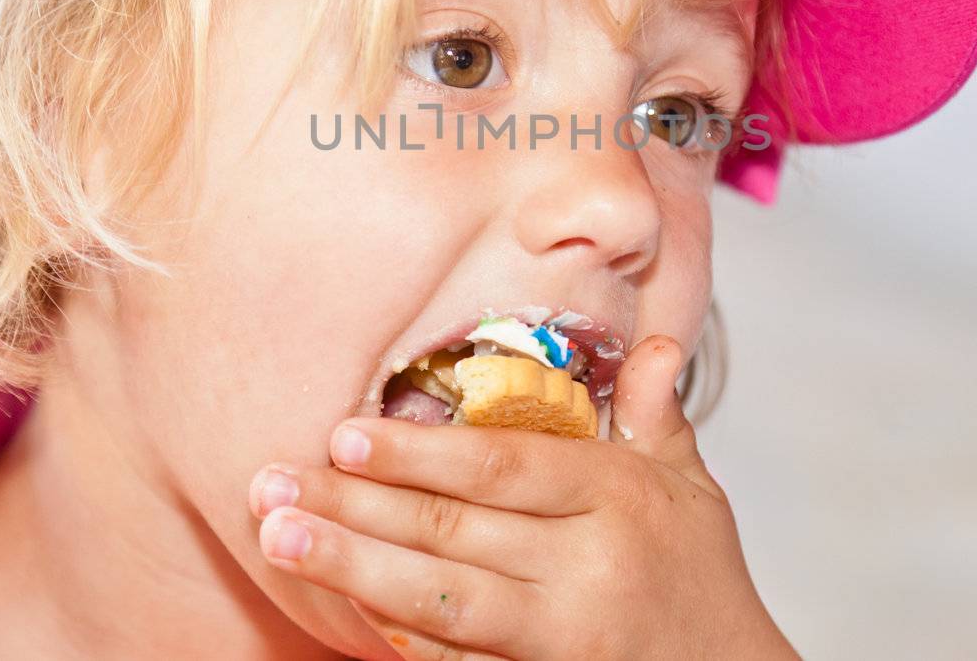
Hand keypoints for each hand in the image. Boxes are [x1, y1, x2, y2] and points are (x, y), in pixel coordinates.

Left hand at [248, 335, 800, 659]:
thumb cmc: (704, 581)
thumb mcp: (694, 489)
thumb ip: (656, 417)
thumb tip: (653, 345)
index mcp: (618, 499)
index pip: (504, 468)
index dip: (420, 452)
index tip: (344, 432)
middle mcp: (588, 566)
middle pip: (454, 531)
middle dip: (356, 504)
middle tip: (272, 483)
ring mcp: (563, 637)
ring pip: (441, 601)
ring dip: (352, 567)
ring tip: (280, 536)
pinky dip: (398, 638)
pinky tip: (340, 606)